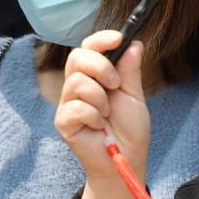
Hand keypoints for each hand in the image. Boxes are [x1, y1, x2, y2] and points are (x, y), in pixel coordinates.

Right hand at [54, 30, 150, 185]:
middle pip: (77, 57)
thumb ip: (130, 71)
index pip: (88, 48)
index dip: (100, 39)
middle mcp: (78, 86)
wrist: (126, 160)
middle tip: (116, 84)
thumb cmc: (129, 130)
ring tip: (107, 113)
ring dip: (99, 97)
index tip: (118, 38)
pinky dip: (93, 115)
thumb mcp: (134, 95)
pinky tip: (99, 126)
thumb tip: (134, 43)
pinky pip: (75, 107)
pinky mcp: (64, 121)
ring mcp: (68, 103)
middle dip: (100, 66)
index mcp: (94, 76)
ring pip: (76, 82)